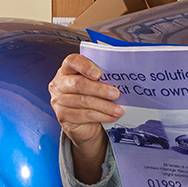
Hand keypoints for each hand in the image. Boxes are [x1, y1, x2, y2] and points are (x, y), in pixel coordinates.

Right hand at [49, 53, 122, 183]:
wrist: (88, 125)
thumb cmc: (97, 98)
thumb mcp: (100, 85)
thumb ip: (106, 77)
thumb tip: (129, 71)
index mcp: (67, 70)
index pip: (71, 61)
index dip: (85, 66)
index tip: (100, 72)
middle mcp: (58, 85)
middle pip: (77, 85)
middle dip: (99, 89)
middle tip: (118, 93)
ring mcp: (58, 103)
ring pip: (80, 102)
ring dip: (102, 106)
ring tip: (120, 109)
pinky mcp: (63, 119)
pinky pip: (81, 117)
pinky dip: (99, 117)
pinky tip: (113, 117)